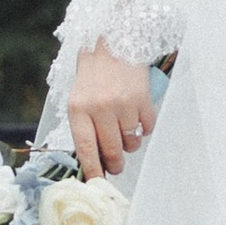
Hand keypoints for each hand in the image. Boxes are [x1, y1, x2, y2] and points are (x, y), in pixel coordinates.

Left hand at [67, 45, 154, 180]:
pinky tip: (137, 118)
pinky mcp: (143, 99)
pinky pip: (147, 128)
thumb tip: (95, 160)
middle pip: (112, 151)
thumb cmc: (93, 75)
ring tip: (125, 133)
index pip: (86, 149)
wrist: (112, 42)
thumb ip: (84, 128)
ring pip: (131, 143)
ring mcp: (123, 104)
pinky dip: (144, 129)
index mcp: (78, 109)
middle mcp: (100, 108)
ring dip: (130, 145)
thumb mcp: (78, 100)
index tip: (97, 183)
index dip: (93, 170)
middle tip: (116, 165)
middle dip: (115, 164)